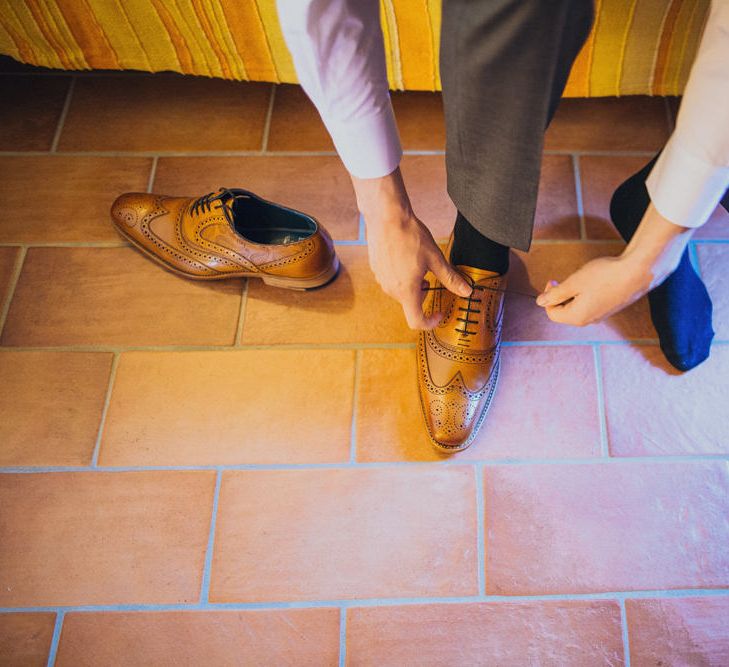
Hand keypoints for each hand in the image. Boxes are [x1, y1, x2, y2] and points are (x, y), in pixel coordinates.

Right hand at [352, 168, 470, 328]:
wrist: (386, 217)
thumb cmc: (410, 236)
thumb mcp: (435, 258)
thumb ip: (450, 278)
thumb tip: (467, 291)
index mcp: (406, 290)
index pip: (416, 321)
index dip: (430, 322)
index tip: (438, 313)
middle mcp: (391, 289)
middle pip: (410, 303)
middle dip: (423, 294)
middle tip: (430, 275)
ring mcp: (381, 280)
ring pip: (400, 291)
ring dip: (412, 284)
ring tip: (417, 263)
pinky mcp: (376, 270)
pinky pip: (391, 280)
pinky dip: (401, 276)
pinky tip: (405, 256)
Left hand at [536, 202, 691, 325]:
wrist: (638, 272)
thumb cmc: (605, 275)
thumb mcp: (574, 282)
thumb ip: (556, 294)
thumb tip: (540, 301)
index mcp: (577, 317)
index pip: (552, 314)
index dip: (548, 298)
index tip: (552, 281)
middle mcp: (589, 321)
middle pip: (565, 312)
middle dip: (560, 296)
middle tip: (563, 279)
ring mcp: (601, 316)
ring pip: (578, 308)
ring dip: (573, 294)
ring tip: (580, 279)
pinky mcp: (611, 308)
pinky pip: (591, 305)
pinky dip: (585, 294)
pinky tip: (593, 281)